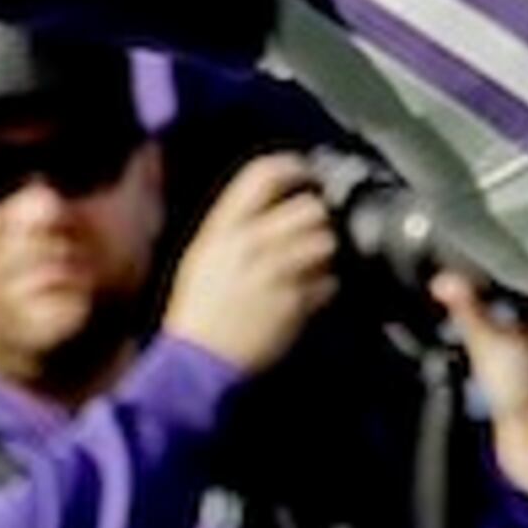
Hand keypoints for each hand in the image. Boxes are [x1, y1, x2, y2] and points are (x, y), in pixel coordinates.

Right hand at [162, 152, 338, 378]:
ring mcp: (278, 273)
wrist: (198, 360)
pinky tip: (312, 292)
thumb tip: (269, 203)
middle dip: (319, 216)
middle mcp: (252, 243)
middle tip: (317, 225)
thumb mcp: (203, 255)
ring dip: (327, 250)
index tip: (307, 174)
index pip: (263, 175)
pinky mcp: (297, 303)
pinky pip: (330, 281)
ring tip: (316, 261)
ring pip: (326, 241)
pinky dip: (327, 285)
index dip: (294, 167)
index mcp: (224, 227)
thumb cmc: (198, 309)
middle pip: (309, 207)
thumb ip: (234, 225)